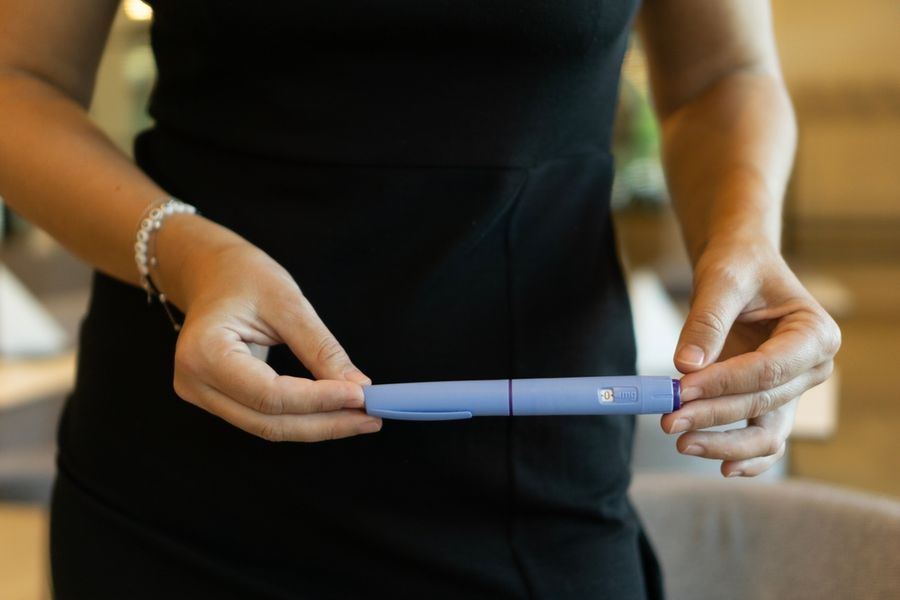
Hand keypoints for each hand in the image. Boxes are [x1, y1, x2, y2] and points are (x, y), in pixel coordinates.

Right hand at [157, 215, 382, 441]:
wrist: (210, 271)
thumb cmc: (242, 275)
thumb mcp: (287, 302)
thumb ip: (321, 349)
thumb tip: (358, 387)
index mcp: (204, 353)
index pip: (270, 395)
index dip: (319, 400)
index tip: (362, 396)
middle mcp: (194, 383)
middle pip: (269, 421)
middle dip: (325, 422)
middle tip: (371, 417)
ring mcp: (202, 395)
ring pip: (268, 426)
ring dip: (318, 426)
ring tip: (361, 418)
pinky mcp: (217, 399)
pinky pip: (264, 417)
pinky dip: (302, 417)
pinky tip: (335, 412)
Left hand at [661, 235, 840, 476]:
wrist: (740, 267)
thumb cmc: (738, 266)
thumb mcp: (721, 280)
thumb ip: (706, 321)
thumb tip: (685, 365)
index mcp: (814, 334)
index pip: (767, 370)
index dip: (723, 384)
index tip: (680, 389)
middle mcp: (811, 368)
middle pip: (762, 403)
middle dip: (713, 414)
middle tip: (668, 419)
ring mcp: (793, 391)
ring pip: (766, 433)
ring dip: (724, 443)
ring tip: (680, 439)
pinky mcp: (771, 403)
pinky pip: (762, 439)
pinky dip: (742, 456)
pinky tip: (717, 464)